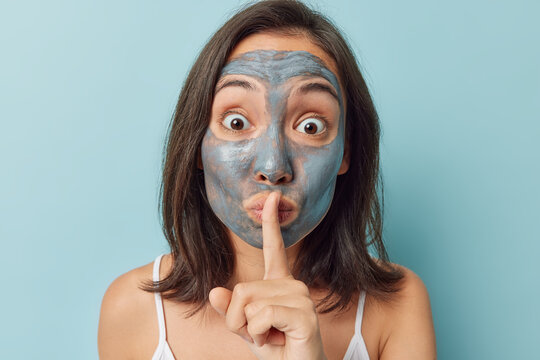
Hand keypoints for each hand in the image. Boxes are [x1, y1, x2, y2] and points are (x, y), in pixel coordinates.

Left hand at [209, 191, 326, 359]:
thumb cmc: (277, 350)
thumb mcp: (246, 329)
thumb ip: (231, 310)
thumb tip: (214, 291)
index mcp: (281, 283)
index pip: (274, 249)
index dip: (271, 223)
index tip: (272, 197)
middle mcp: (293, 284)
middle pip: (242, 289)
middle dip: (238, 320)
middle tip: (260, 334)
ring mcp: (301, 297)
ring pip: (249, 303)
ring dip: (248, 330)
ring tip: (271, 337)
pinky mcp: (304, 314)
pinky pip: (260, 316)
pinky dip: (257, 335)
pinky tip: (277, 340)